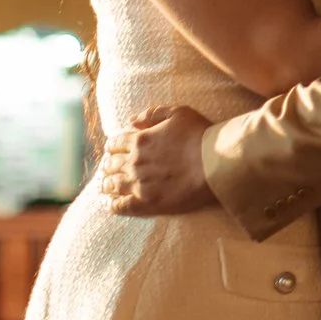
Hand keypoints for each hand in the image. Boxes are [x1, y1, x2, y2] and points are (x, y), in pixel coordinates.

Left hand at [99, 106, 217, 215]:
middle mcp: (134, 162)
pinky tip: (108, 204)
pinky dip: (111, 205)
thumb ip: (152, 114)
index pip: (115, 144)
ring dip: (106, 184)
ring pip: (112, 185)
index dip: (112, 146)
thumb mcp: (178, 113)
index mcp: (140, 140)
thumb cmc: (200, 136)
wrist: (216, 164)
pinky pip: (121, 206)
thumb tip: (132, 121)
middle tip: (108, 169)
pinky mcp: (146, 203)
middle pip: (111, 165)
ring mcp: (139, 184)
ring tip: (105, 186)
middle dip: (108, 166)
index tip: (112, 150)